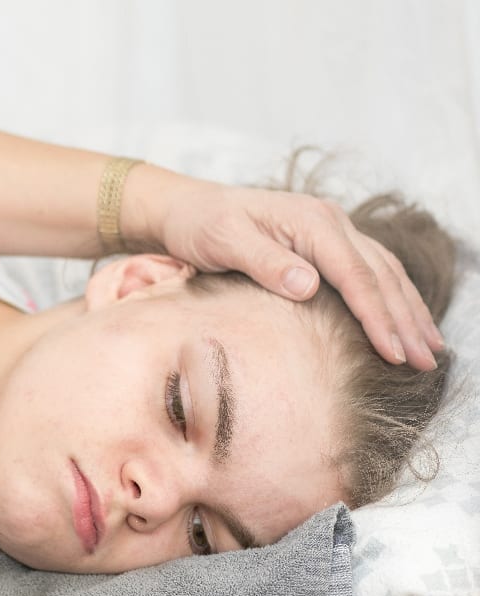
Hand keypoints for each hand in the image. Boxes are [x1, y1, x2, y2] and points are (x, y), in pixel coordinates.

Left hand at [135, 177, 442, 369]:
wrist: (190, 207)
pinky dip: (392, 296)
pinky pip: (371, 270)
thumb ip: (265, 262)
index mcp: (311, 222)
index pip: (355, 275)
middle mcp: (330, 222)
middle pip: (381, 275)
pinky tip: (404, 319)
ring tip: (431, 348)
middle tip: (427, 361)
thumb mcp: (224, 241)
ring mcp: (332, 230)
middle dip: (406, 320)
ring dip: (409, 310)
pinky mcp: (326, 242)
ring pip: (384, 272)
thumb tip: (309, 286)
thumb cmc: (202, 225)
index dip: (377, 315)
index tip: (394, 351)